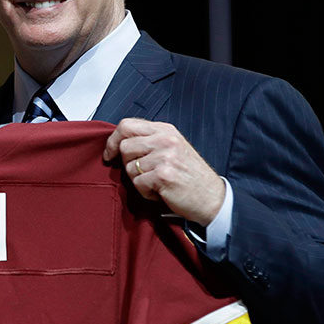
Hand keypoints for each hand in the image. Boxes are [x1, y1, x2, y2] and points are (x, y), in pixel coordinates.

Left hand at [103, 118, 224, 225]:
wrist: (213, 198)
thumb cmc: (189, 176)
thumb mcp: (172, 149)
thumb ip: (149, 142)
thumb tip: (117, 144)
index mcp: (165, 130)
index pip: (127, 124)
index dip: (113, 140)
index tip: (110, 154)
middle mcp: (166, 139)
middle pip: (124, 147)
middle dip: (128, 164)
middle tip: (145, 174)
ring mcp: (165, 156)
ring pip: (129, 167)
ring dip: (139, 181)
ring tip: (158, 183)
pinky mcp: (163, 175)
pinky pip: (138, 183)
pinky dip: (146, 192)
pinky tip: (162, 192)